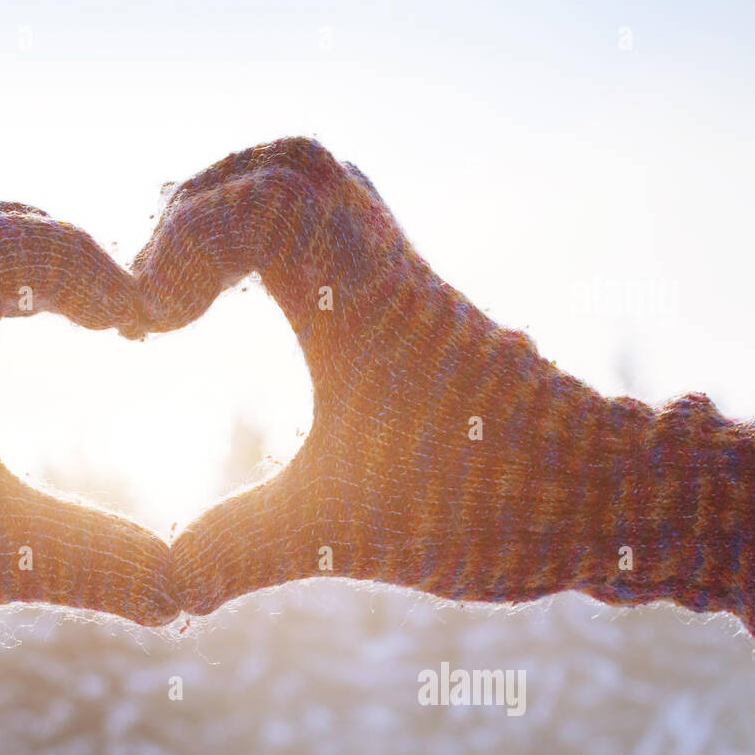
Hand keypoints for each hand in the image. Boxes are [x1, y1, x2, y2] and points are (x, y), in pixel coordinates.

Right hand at [132, 137, 754, 671]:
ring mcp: (405, 278)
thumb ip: (240, 552)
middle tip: (162, 289)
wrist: (604, 495)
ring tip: (194, 285)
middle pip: (291, 165)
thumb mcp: (343, 532)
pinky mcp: (418, 303)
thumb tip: (160, 590)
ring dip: (244, 212)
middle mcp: (383, 266)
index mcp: (359, 301)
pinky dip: (285, 237)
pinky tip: (257, 306)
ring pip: (323, 185)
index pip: (257, 203)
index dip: (179, 243)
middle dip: (203, 208)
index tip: (150, 325)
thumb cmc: (490, 506)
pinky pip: (345, 224)